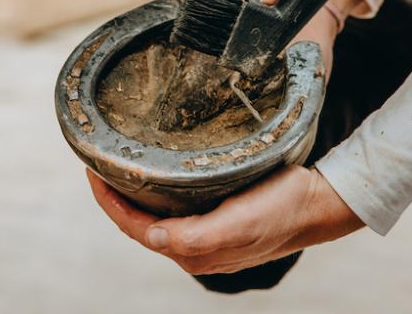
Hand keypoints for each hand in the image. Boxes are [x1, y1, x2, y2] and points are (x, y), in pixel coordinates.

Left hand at [87, 165, 362, 274]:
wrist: (318, 204)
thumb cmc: (281, 211)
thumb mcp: (239, 222)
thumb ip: (194, 235)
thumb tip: (150, 237)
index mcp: (193, 251)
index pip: (134, 228)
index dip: (109, 203)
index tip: (93, 171)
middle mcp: (195, 247)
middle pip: (139, 224)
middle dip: (115, 197)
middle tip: (99, 161)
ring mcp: (206, 235)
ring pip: (155, 216)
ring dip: (134, 194)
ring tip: (119, 165)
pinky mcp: (217, 219)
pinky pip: (175, 209)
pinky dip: (156, 192)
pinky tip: (155, 172)